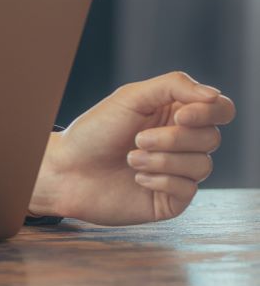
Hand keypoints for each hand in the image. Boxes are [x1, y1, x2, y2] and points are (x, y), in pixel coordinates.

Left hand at [29, 71, 234, 225]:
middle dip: (173, 138)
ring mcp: (179, 171)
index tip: (180, 116)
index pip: (220, 109)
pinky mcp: (171, 199)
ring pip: (202, 165)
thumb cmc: (95, 131)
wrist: (67, 169)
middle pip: (211, 137)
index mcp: (175, 114)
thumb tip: (214, 95)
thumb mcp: (131, 97)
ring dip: (162, 160)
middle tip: (138, 139)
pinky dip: (160, 180)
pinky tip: (137, 178)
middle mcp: (182, 143)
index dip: (210, 112)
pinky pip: (188, 189)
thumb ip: (174, 86)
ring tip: (130, 158)